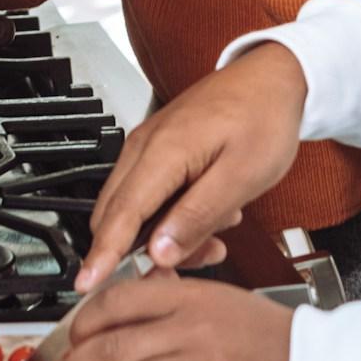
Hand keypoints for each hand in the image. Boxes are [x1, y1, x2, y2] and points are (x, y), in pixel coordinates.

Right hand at [77, 43, 306, 290]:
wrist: (274, 76)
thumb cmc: (264, 116)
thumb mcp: (242, 176)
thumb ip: (197, 216)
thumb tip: (159, 251)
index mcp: (164, 151)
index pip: (121, 215)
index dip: (103, 255)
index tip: (86, 284)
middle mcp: (146, 146)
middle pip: (118, 215)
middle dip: (141, 252)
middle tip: (183, 269)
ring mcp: (150, 145)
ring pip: (134, 207)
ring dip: (163, 235)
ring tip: (213, 239)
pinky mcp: (160, 149)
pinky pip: (150, 193)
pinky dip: (170, 216)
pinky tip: (208, 216)